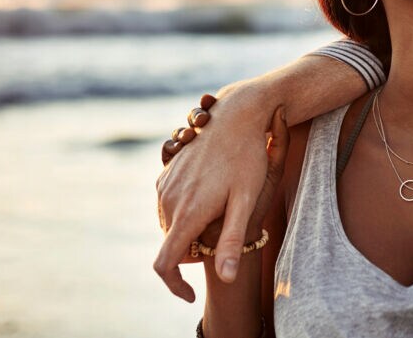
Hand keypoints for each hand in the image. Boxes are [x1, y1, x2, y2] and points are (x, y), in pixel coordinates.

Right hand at [152, 81, 277, 301]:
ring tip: (222, 208)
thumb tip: (228, 280)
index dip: (174, 286)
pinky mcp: (167, 173)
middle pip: (172, 244)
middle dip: (193, 251)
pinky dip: (186, 210)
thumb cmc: (248, 159)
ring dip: (190, 229)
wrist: (237, 116)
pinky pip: (170, 203)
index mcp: (186, 213)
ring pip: (171, 224)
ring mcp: (165, 185)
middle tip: (225, 231)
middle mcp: (168, 200)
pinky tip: (213, 191)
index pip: (165, 265)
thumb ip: (232, 241)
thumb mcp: (246, 201)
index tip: (190, 295)